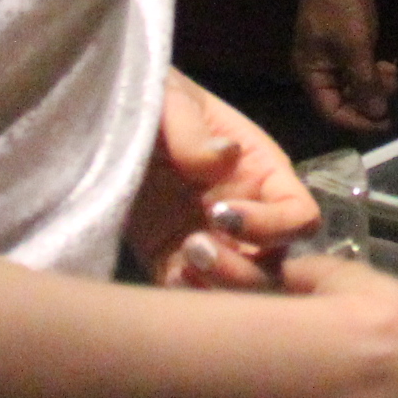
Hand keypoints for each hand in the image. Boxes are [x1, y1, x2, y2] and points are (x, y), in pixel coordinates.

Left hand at [126, 72, 317, 289]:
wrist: (97, 118)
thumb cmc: (149, 98)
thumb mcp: (168, 99)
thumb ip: (194, 129)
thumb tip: (225, 157)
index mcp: (260, 172)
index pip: (299, 216)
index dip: (272, 226)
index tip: (220, 213)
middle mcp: (246, 214)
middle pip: (276, 266)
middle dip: (242, 270)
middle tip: (194, 246)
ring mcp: (210, 242)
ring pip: (240, 291)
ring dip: (218, 288)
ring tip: (181, 263)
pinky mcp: (170, 260)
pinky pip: (193, 297)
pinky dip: (186, 298)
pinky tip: (167, 277)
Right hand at [294, 0, 396, 135]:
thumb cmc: (341, 7)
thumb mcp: (355, 48)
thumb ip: (364, 83)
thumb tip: (377, 115)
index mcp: (311, 74)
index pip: (331, 112)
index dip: (357, 121)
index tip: (385, 121)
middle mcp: (317, 70)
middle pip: (342, 101)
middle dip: (369, 101)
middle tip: (393, 93)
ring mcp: (331, 57)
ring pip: (353, 86)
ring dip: (374, 86)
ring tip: (393, 76)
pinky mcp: (344, 45)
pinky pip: (358, 69)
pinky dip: (373, 72)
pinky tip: (389, 66)